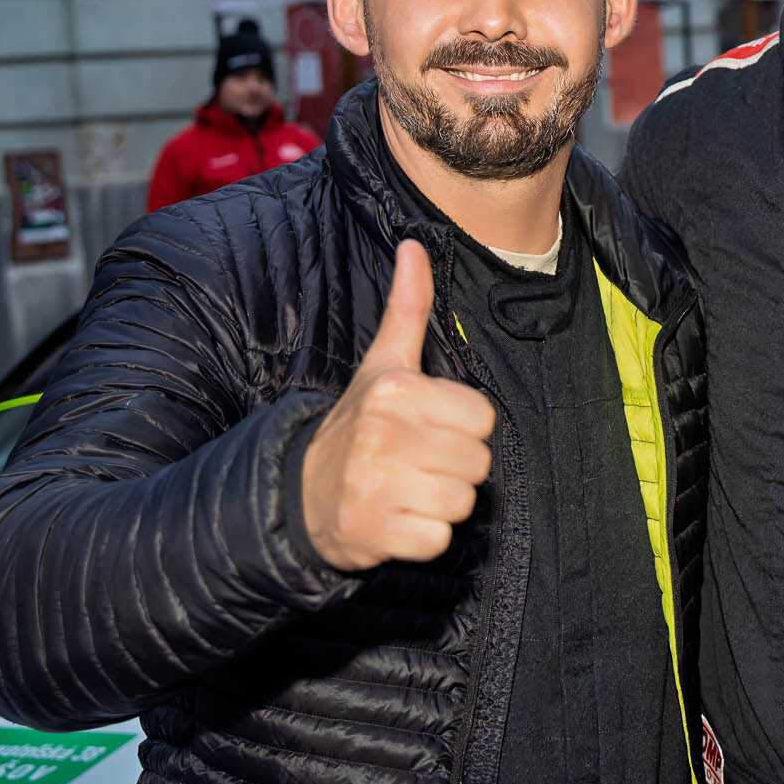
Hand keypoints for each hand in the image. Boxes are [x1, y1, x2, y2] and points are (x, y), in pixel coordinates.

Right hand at [301, 240, 496, 570]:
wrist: (300, 493)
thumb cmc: (358, 424)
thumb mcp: (383, 363)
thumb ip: (408, 307)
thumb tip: (414, 244)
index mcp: (396, 391)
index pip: (482, 416)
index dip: (463, 426)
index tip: (429, 427)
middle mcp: (384, 435)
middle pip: (478, 462)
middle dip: (455, 467)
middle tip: (417, 462)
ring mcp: (376, 487)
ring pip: (463, 503)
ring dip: (441, 503)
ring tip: (408, 489)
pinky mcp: (374, 533)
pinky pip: (439, 540)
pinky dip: (424, 537)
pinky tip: (398, 519)